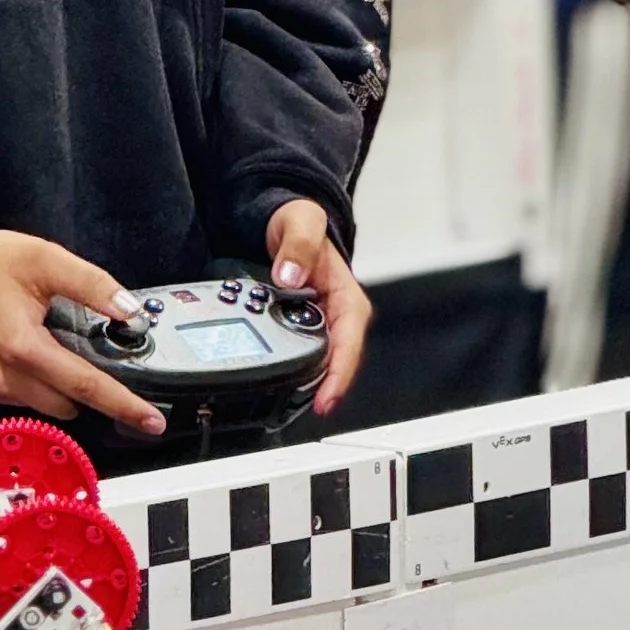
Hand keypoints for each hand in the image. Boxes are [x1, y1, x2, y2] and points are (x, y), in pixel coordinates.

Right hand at [0, 227, 167, 434]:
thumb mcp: (44, 259)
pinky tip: (9, 351)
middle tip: (73, 350)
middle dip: (79, 386)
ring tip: (34, 343)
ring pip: (36, 404)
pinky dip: (20, 382)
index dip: (123, 404)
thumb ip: (91, 285)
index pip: (86, 386)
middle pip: (64, 404)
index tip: (152, 422)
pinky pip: (9, 399)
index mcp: (23, 347)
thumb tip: (128, 312)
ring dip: (48, 384)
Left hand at [266, 199, 369, 411]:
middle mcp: (338, 314)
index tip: (327, 396)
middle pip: (338, 361)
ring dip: (311, 383)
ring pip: (322, 361)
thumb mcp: (300, 222)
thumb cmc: (298, 219)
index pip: (349, 341)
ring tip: (291, 405)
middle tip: (306, 409)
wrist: (282, 219)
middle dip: (325, 387)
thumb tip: (290, 275)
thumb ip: (297, 245)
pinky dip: (297, 370)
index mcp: (346, 296)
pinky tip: (281, 383)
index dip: (340, 372)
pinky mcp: (304, 325)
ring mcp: (321, 322)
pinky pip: (305, 353)